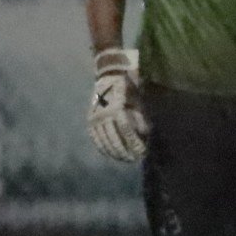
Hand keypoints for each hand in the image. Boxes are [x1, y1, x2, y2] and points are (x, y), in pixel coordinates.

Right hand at [87, 47, 147, 161]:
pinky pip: (95, 136)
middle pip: (114, 138)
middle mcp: (104, 114)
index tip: (142, 153)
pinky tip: (109, 153)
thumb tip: (144, 134)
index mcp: (117, 109)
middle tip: (134, 159)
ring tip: (124, 159)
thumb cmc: (129, 88)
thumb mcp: (138, 100)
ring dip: (114, 151)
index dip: (134, 143)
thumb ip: (141, 118)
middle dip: (125, 151)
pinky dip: (102, 146)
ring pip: (104, 140)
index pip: (126, 131)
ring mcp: (95, 117)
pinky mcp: (91, 119)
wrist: (109, 75)